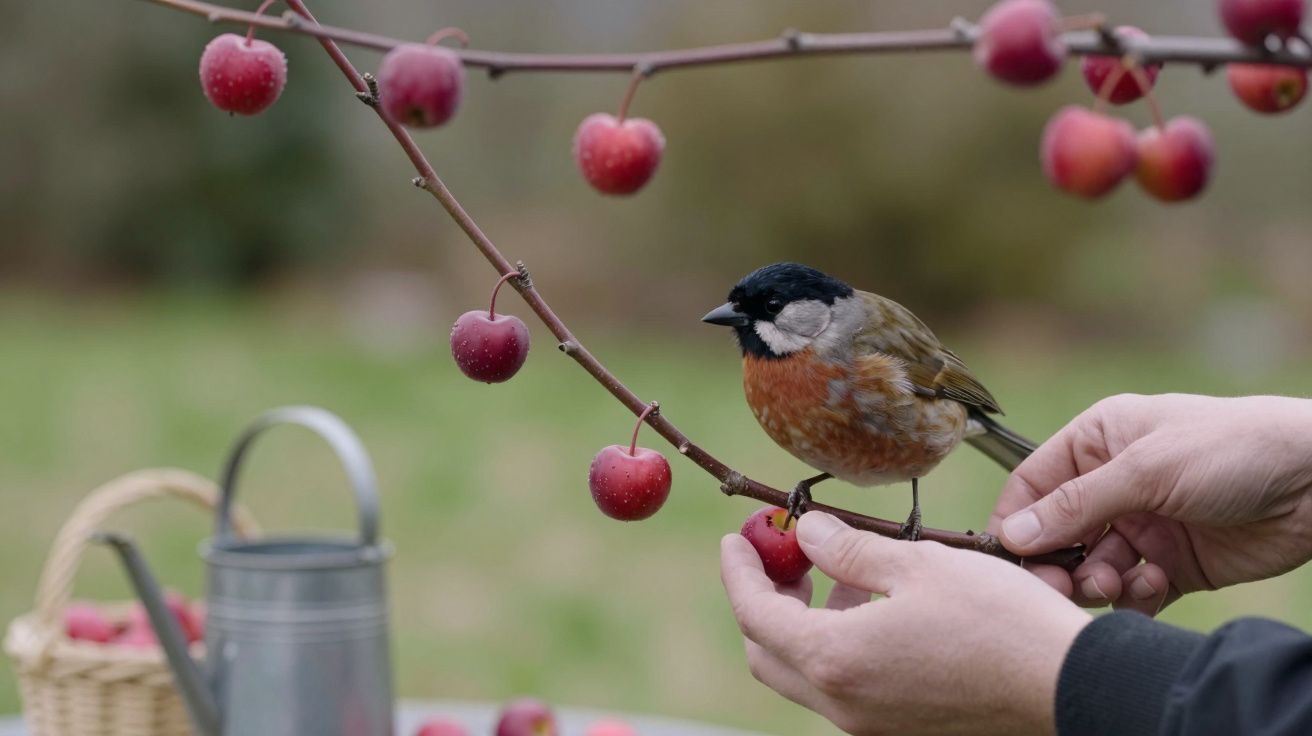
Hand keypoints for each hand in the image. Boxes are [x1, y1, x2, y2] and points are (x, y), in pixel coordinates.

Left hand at [721, 511, 1089, 735]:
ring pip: (805, 674)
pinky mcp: (899, 730)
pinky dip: (837, 649)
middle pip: (768, 652)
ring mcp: (870, 725)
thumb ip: (849, 549)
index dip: (739, 571)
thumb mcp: (918, 565)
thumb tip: (807, 531)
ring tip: (841, 575)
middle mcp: (843, 703)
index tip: (737, 538)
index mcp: (836, 659)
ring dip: (803, 624)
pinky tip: (875, 612)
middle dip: (763, 600)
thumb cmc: (1000, 621)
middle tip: (781, 556)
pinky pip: (843, 689)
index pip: (755, 614)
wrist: (1069, 686)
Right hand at [990, 393, 1311, 613]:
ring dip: (1097, 581)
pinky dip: (1134, 596)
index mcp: (1099, 442)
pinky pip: (1131, 591)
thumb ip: (1077, 505)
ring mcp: (1144, 525)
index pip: (1034, 484)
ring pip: (1091, 567)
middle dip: (1056, 563)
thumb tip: (1014, 534)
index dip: (1017, 521)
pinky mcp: (1173, 564)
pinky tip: (1154, 584)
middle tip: (1062, 586)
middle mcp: (1114, 484)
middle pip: (1057, 534)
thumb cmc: (1234, 449)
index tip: (1009, 558)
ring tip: (1117, 581)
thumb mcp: (1146, 469)